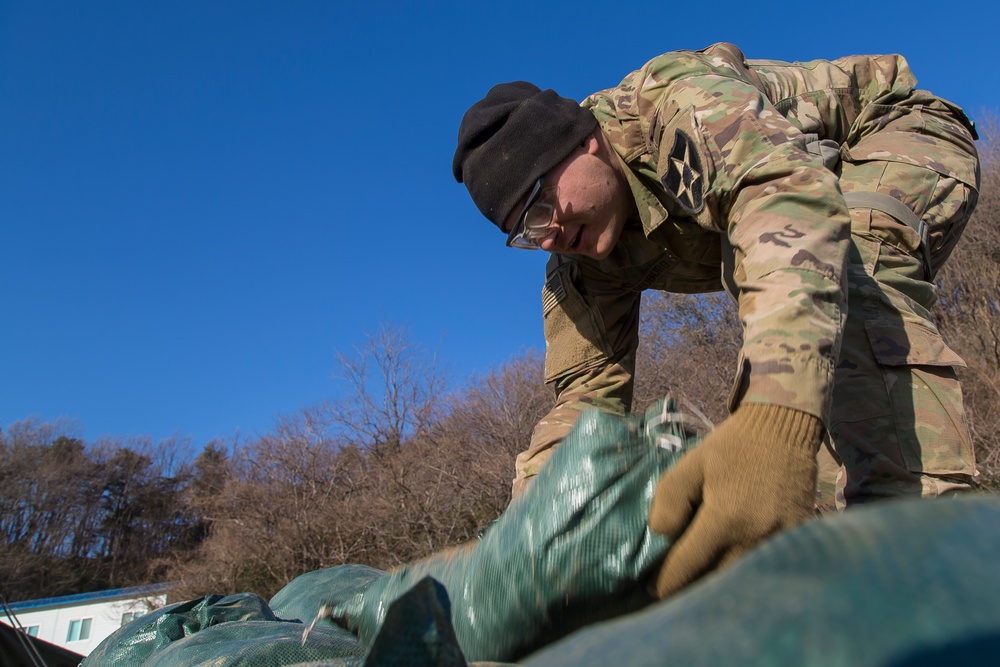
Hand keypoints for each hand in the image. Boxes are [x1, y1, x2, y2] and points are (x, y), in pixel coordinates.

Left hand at [647, 403, 822, 597]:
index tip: (654, 586)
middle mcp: (755, 538)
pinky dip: (745, 574)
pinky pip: (765, 570)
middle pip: (715, 584)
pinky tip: (730, 565)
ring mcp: (780, 544)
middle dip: (691, 588)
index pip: (688, 568)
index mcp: (725, 519)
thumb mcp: (690, 464)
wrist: (783, 428)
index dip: (666, 582)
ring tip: (700, 578)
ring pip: (741, 581)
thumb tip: (660, 537)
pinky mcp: (797, 542)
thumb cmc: (732, 447)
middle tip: (675, 585)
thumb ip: (669, 500)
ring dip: (718, 585)